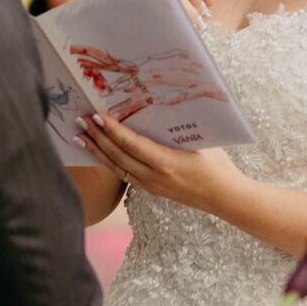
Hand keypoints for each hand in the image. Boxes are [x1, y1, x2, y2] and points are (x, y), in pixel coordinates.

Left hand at [76, 111, 240, 212]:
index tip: (96, 116)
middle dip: (97, 138)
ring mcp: (151, 187)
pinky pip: (124, 174)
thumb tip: (158, 107)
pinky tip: (99, 153)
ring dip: (97, 151)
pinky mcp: (151, 190)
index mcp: (166, 164)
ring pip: (116, 168)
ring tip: (80, 137)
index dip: (112, 130)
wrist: (226, 198)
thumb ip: (178, 129)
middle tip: (80, 120)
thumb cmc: (218, 167)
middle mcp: (154, 178)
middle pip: (118, 156)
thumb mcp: (202, 142)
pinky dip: (109, 162)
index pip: (131, 144)